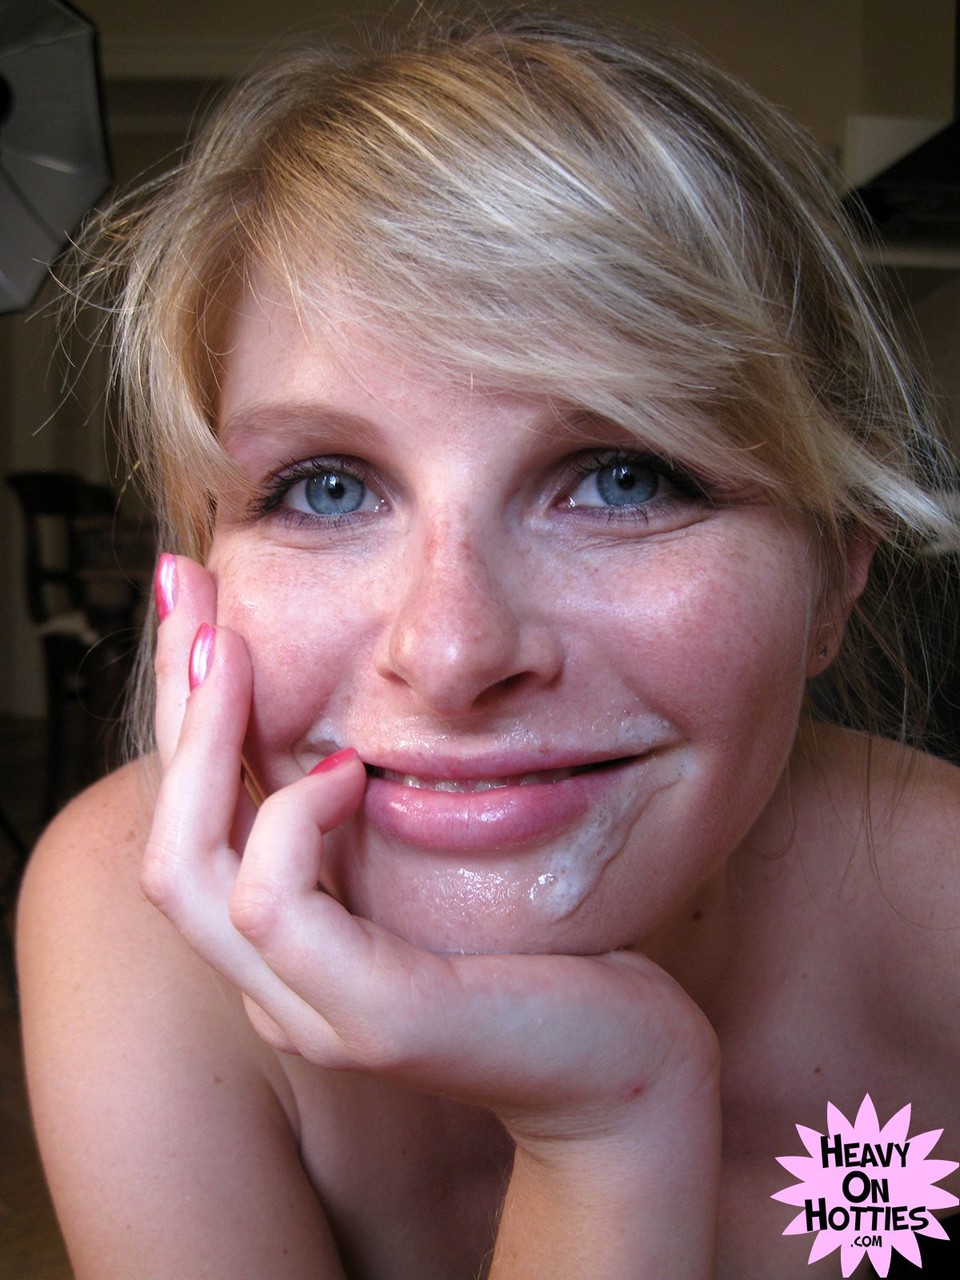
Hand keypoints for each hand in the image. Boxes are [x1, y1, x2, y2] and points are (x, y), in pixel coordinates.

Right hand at [145, 554, 720, 1273]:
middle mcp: (273, 983)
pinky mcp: (371, 1017)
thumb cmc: (542, 951)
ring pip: (187, 870)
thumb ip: (372, 810)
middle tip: (182, 585)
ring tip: (233, 649)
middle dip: (170, 701)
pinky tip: (349, 770)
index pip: (196, 821)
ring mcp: (311, 1009)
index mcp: (286, 946)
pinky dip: (292, 820)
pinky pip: (274, 904)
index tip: (188, 594)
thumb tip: (337, 710)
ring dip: (204, 745)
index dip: (178, 706)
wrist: (625, 1065)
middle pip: (169, 838)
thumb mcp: (436, 859)